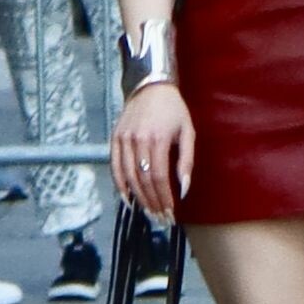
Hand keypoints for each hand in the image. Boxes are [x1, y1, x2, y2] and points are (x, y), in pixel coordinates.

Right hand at [113, 82, 194, 221]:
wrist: (151, 86)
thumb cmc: (174, 110)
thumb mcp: (188, 132)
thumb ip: (186, 162)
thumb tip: (183, 189)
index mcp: (157, 139)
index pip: (158, 178)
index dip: (163, 198)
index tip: (169, 212)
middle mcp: (138, 140)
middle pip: (143, 180)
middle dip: (152, 202)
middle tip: (159, 217)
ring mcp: (124, 139)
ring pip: (128, 176)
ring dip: (138, 198)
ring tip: (147, 211)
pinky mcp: (115, 138)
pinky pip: (115, 166)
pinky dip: (119, 184)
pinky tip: (127, 198)